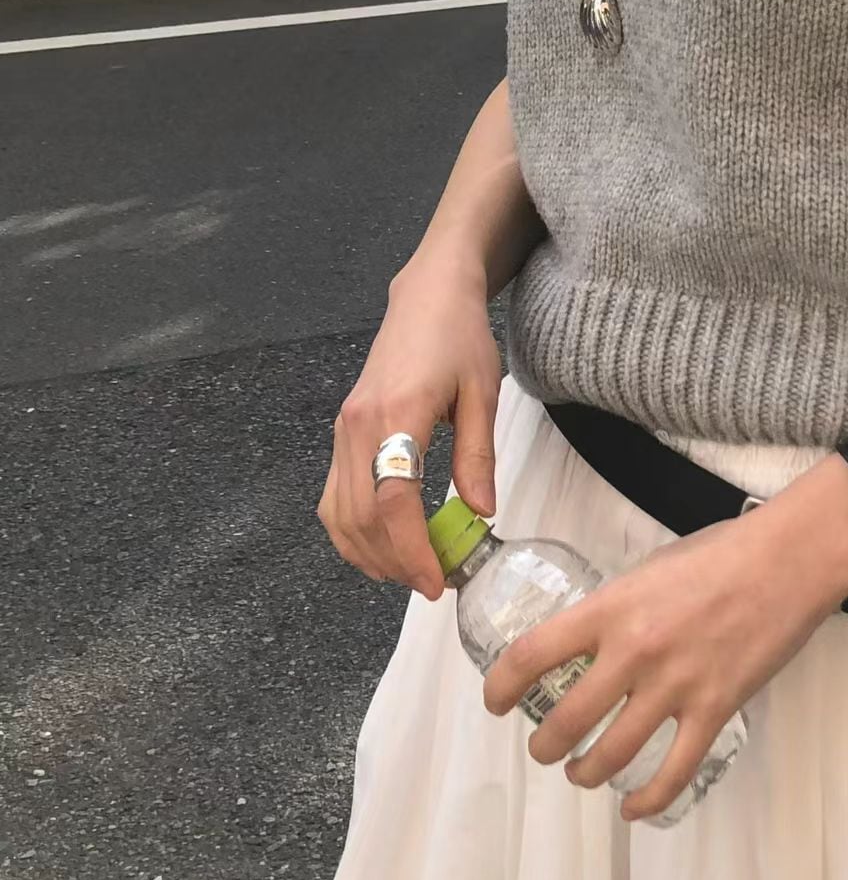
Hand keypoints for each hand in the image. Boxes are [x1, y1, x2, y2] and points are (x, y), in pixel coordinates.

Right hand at [317, 252, 501, 599]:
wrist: (427, 296)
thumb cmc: (459, 337)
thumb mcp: (482, 393)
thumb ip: (477, 455)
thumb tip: (481, 513)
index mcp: (396, 414)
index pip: (392, 501)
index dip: (410, 550)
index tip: (434, 581)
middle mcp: (358, 426)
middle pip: (360, 517)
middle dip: (392, 561)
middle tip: (431, 583)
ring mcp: (343, 430)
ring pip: (338, 513)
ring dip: (369, 553)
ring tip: (410, 570)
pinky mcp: (342, 431)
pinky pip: (334, 496)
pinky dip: (352, 531)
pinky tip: (383, 544)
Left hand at [481, 454, 847, 820]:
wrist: (788, 560)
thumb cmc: (720, 553)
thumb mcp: (648, 570)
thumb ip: (617, 610)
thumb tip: (594, 643)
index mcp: (610, 608)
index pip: (532, 654)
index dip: (501, 687)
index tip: (496, 702)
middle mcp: (633, 651)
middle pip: (566, 720)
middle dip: (544, 746)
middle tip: (545, 749)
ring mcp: (675, 686)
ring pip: (611, 755)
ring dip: (587, 773)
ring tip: (583, 773)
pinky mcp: (715, 711)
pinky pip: (673, 773)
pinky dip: (647, 802)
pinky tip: (633, 811)